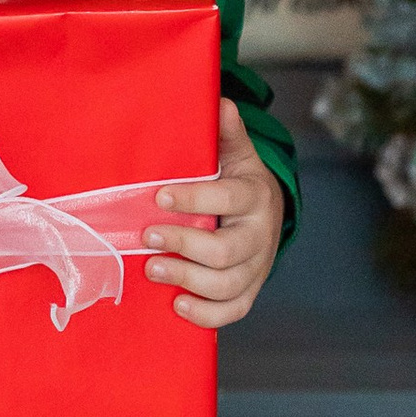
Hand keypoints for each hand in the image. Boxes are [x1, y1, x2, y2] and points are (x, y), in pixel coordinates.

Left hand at [146, 102, 282, 330]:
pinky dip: (206, 314)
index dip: (195, 199)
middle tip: (147, 238)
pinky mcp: (249, 290)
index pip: (229, 199)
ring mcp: (256, 267)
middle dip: (183, 245)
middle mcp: (260, 235)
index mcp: (256, 195)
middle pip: (225, 250)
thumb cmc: (240, 182)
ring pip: (228, 284)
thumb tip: (222, 102)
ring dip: (187, 280)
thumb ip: (227, 133)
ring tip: (152, 269)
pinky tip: (177, 305)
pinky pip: (233, 311)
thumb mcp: (236, 154)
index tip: (159, 197)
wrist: (268, 215)